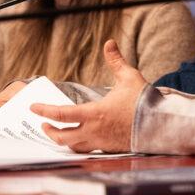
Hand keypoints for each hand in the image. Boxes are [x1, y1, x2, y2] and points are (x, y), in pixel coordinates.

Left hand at [29, 39, 144, 152]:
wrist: (161, 125)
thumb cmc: (144, 101)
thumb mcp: (129, 77)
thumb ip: (116, 61)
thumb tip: (109, 43)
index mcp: (94, 113)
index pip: (61, 114)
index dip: (44, 111)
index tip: (33, 107)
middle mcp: (94, 131)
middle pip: (62, 137)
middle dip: (50, 131)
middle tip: (44, 125)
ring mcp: (101, 143)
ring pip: (74, 147)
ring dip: (63, 141)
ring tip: (59, 134)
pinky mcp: (109, 149)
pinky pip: (88, 150)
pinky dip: (79, 146)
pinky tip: (80, 140)